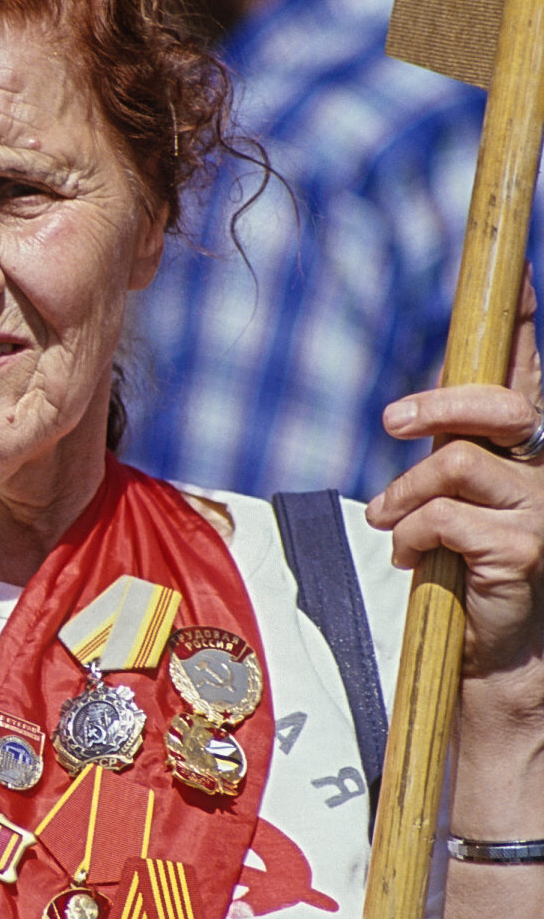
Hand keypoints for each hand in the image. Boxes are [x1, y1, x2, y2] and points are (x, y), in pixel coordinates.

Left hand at [365, 269, 543, 678]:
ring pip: (456, 465)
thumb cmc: (462, 567)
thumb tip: (408, 416)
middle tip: (391, 424)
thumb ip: (444, 455)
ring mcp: (541, 507)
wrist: (491, 649)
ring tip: (390, 522)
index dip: (523, 319)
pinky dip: (410, 535)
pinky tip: (409, 557)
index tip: (514, 268)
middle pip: (495, 406)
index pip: (527, 373)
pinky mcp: (525, 547)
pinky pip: (443, 518)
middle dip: (437, 407)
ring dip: (406, 494)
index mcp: (526, 449)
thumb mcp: (449, 499)